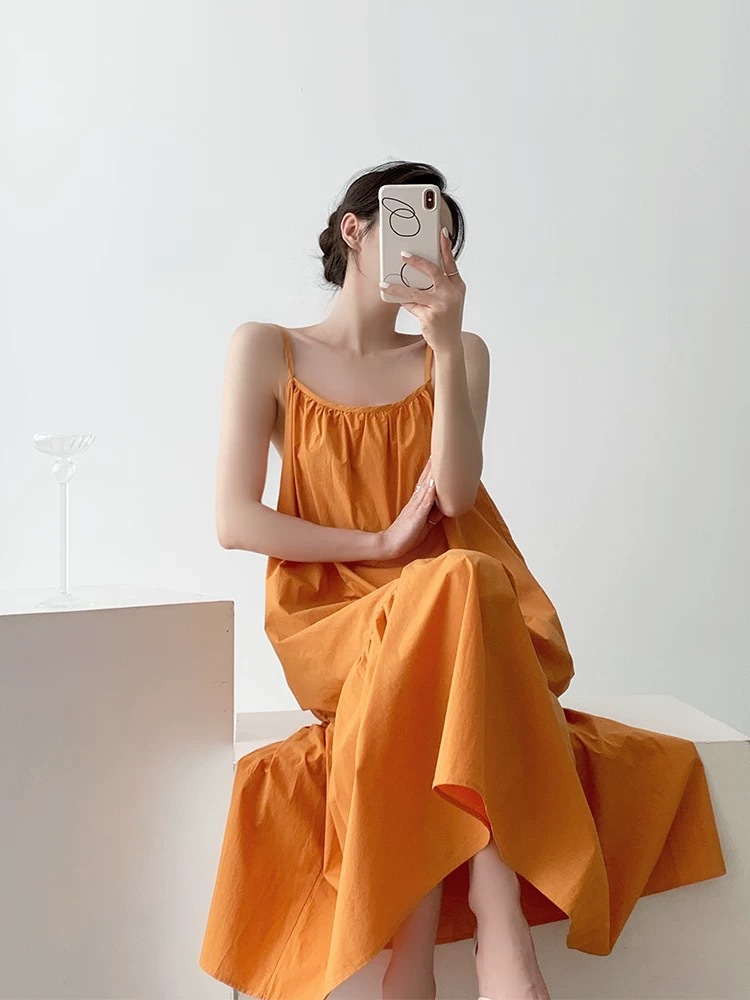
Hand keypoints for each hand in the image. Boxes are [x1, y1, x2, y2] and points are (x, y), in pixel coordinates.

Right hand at [377, 456, 444, 561]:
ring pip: (426, 488)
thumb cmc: (407, 535)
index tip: (438, 457)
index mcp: (417, 502)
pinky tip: (434, 483)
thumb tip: (446, 506)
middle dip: (432, 466)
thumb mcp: (424, 522)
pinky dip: (430, 492)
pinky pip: (424, 503)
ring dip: (432, 475)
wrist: (390, 545)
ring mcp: (415, 507)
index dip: (432, 470)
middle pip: (426, 480)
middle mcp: (416, 501)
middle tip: (439, 450)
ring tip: (438, 461)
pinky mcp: (416, 516)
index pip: (426, 483)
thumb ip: (433, 512)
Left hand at [379, 227, 465, 353]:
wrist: (449, 344)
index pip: (451, 262)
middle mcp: (452, 294)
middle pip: (433, 272)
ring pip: (415, 292)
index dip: (445, 247)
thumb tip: (412, 274)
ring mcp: (442, 305)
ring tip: (384, 284)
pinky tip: (395, 300)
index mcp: (457, 286)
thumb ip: (435, 286)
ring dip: (398, 288)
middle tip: (404, 254)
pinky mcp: (431, 317)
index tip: (441, 233)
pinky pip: (412, 306)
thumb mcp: (445, 300)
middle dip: (418, 262)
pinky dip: (403, 303)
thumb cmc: (445, 319)